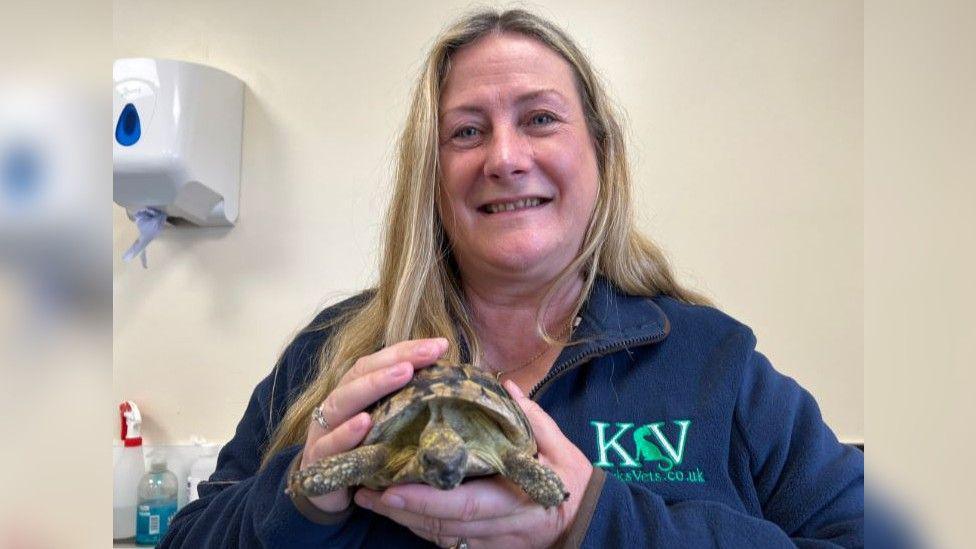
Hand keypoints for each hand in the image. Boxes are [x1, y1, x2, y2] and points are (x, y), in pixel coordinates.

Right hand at [297, 337, 448, 512]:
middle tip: (427, 352)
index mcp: (353, 391)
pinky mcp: (317, 460)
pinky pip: (330, 444)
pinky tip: (364, 423)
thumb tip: (449, 383)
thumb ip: (406, 404)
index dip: (406, 350)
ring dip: (372, 386)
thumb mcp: (386, 426)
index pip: (377, 362)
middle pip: (360, 373)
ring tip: (403, 374)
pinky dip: (346, 433)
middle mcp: (336, 404)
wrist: (326, 493)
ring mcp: (323, 431)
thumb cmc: (363, 453)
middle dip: (394, 360)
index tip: (440, 345)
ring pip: (341, 402)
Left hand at [355, 381, 592, 547]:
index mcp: (519, 498)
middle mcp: (502, 527)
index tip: (391, 488)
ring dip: (406, 521)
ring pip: (441, 538)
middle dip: (402, 512)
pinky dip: (423, 528)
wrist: (589, 521)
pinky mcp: (488, 548)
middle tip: (367, 493)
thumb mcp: (559, 446)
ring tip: (373, 499)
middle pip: (443, 526)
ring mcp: (494, 542)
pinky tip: (402, 512)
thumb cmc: (572, 479)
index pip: (465, 505)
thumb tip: (505, 386)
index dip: (425, 500)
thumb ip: (532, 417)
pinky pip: (449, 542)